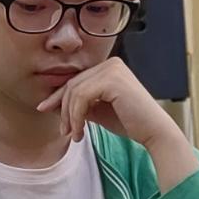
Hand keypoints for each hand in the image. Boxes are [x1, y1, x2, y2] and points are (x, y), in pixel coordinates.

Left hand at [36, 58, 174, 145]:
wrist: (153, 132)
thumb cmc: (130, 122)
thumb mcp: (98, 111)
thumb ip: (81, 104)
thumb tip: (54, 104)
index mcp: (108, 67)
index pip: (76, 80)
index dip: (58, 96)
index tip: (45, 110)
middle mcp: (110, 63)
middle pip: (72, 84)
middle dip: (63, 109)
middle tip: (64, 131)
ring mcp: (112, 69)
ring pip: (74, 91)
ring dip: (70, 116)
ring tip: (74, 135)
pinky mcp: (112, 79)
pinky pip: (82, 97)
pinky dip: (76, 116)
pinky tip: (80, 131)